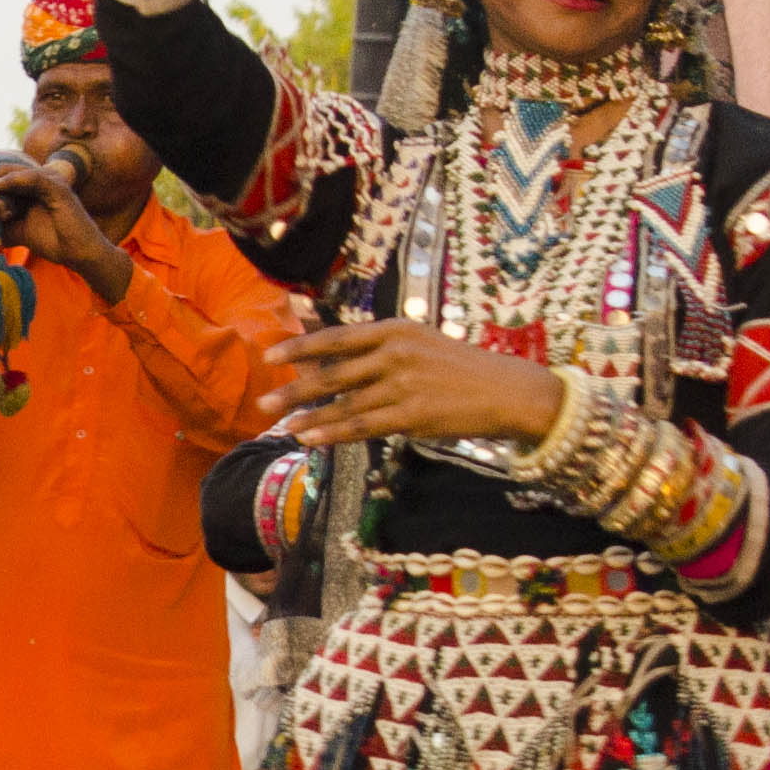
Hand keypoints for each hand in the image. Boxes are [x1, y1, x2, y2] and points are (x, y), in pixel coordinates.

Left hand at [0, 149, 129, 293]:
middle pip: (2, 174)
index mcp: (28, 188)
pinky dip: (11, 181)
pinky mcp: (57, 186)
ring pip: (12, 174)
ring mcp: (48, 180)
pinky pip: (31, 179)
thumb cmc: (52, 241)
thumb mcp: (16, 231)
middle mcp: (38, 179)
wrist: (79, 253)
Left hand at [261, 319, 563, 449]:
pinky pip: (361, 426)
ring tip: (282, 426)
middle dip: (294, 388)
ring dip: (309, 417)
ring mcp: (402, 385)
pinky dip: (332, 434)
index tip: (270, 353)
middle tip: (263, 400)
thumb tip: (333, 356)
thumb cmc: (460, 367)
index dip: (300, 346)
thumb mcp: (420, 342)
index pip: (336, 338)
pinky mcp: (411, 415)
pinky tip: (310, 439)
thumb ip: (379, 347)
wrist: (506, 390)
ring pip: (342, 404)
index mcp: (394, 330)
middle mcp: (394, 354)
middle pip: (332, 373)